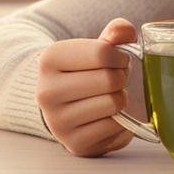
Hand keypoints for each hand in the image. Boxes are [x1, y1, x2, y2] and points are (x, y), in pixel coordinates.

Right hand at [36, 17, 136, 157]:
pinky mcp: (74, 143)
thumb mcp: (96, 47)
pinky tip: (107, 116)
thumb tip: (126, 31)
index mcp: (49, 59)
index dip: (119, 56)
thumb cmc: (86, 72)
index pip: (102, 52)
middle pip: (109, 79)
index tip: (116, 60)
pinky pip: (115, 127)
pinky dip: (121, 121)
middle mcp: (47, 91)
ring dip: (121, 99)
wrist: (66, 107)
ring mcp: (58, 121)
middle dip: (121, 77)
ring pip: (113, 103)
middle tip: (114, 79)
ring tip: (109, 96)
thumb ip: (115, 32)